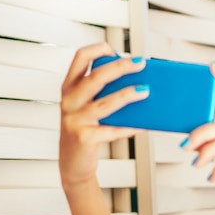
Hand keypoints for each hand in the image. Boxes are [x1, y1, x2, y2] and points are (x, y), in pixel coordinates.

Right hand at [59, 43, 146, 189]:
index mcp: (69, 88)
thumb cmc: (85, 132)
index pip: (79, 59)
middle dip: (120, 68)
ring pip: (105, 104)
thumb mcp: (88, 109)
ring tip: (146, 91)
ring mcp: (75, 120)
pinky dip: (130, 127)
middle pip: (96, 78)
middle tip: (141, 64)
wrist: (73, 164)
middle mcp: (69, 102)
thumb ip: (103, 94)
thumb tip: (137, 82)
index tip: (115, 50)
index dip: (97, 50)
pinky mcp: (84, 138)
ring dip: (128, 95)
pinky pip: (113, 130)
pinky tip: (145, 124)